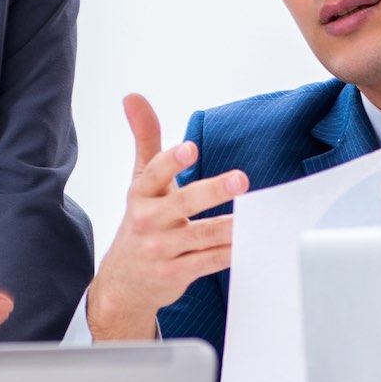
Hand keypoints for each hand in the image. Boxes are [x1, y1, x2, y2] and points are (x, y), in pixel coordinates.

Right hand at [85, 94, 246, 341]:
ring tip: (257, 214)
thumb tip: (133, 97)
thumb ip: (145, 139)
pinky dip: (232, 252)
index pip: (154, 173)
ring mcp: (162, 250)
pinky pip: (211, 261)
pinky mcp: (176, 274)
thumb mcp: (139, 182)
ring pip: (203, 235)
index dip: (172, 161)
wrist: (124, 283)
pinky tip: (251, 241)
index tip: (191, 148)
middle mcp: (149, 221)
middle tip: (241, 179)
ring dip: (231, 226)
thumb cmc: (141, 223)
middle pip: (183, 203)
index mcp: (141, 195)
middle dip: (213, 190)